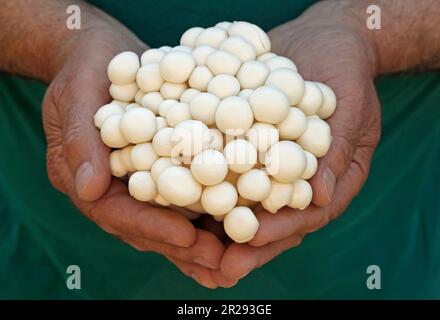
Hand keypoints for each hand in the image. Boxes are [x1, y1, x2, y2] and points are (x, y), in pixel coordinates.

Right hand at [42, 28, 223, 288]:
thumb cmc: (86, 68)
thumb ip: (80, 142)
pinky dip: (207, 211)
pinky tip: (236, 222)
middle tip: (222, 261)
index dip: (151, 226)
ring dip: (200, 240)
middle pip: (146, 226)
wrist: (102, 55)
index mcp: (82, 178)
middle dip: (183, 246)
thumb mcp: (76, 95)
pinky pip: (183, 196)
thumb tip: (88, 191)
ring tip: (236, 256)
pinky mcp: (160, 170)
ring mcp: (136, 182)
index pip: (116, 212)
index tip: (187, 237)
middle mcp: (111, 189)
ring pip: (167, 218)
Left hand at [211, 3, 380, 286]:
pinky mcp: (244, 147)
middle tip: (218, 269)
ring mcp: (268, 166)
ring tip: (192, 252)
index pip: (307, 214)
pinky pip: (225, 170)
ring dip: (220, 227)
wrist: (319, 41)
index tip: (252, 239)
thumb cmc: (344, 68)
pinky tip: (178, 198)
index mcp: (328, 180)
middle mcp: (294, 180)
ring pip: (244, 203)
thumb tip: (322, 196)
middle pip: (272, 220)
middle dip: (245, 245)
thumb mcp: (352, 104)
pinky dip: (205, 186)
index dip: (281, 229)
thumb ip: (339, 149)